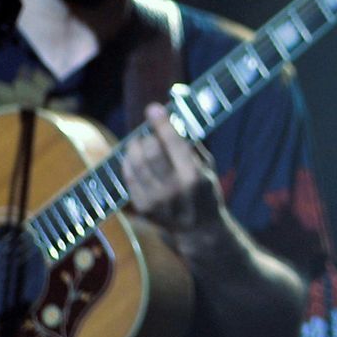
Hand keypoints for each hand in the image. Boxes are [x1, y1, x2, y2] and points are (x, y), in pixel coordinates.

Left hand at [121, 103, 232, 265]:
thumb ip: (190, 144)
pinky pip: (128, 179)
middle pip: (150, 152)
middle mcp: (174, 188)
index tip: (153, 108)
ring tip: (139, 143)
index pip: (173, 142)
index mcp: (193, 175)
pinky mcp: (143, 208)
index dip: (161, 123)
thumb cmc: (204, 191)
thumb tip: (174, 117)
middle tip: (148, 132)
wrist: (199, 228)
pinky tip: (133, 159)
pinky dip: (128, 164)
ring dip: (134, 148)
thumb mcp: (207, 167)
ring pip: (135, 164)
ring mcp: (156, 200)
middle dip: (146, 136)